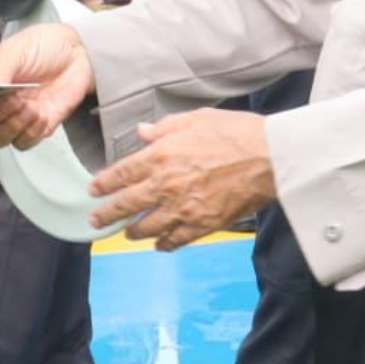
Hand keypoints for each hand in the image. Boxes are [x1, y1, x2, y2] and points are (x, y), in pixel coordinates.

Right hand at [0, 24, 96, 147]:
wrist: (77, 53)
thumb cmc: (43, 45)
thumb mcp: (15, 50)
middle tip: (14, 100)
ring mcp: (15, 116)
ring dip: (15, 126)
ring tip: (31, 106)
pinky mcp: (36, 126)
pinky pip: (24, 143)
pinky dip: (32, 132)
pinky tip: (41, 113)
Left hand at [90, 108, 278, 246]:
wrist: (270, 157)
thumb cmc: (236, 133)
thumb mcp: (196, 119)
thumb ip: (164, 128)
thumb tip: (142, 132)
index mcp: (160, 156)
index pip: (121, 174)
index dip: (104, 184)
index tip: (93, 189)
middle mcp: (166, 185)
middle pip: (126, 205)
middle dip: (107, 214)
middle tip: (96, 220)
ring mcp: (184, 208)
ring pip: (148, 227)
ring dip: (133, 232)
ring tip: (126, 234)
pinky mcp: (204, 224)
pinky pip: (177, 239)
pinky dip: (165, 244)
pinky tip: (159, 244)